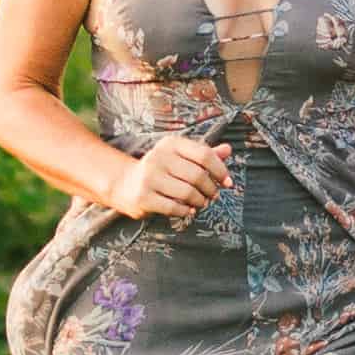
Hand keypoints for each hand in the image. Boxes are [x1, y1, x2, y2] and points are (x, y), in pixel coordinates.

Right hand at [109, 133, 233, 222]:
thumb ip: (204, 154)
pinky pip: (174, 208)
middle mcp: (158, 157)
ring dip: (200, 201)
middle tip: (214, 195)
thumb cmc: (161, 169)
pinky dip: (186, 211)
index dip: (220, 169)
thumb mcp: (181, 157)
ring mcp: (149, 177)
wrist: (125, 183)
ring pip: (188, 193)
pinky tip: (189, 210)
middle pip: (198, 175)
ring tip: (201, 202)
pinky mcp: (143, 197)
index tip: (228, 182)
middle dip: (211, 189)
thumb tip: (228, 149)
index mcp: (171, 144)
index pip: (204, 154)